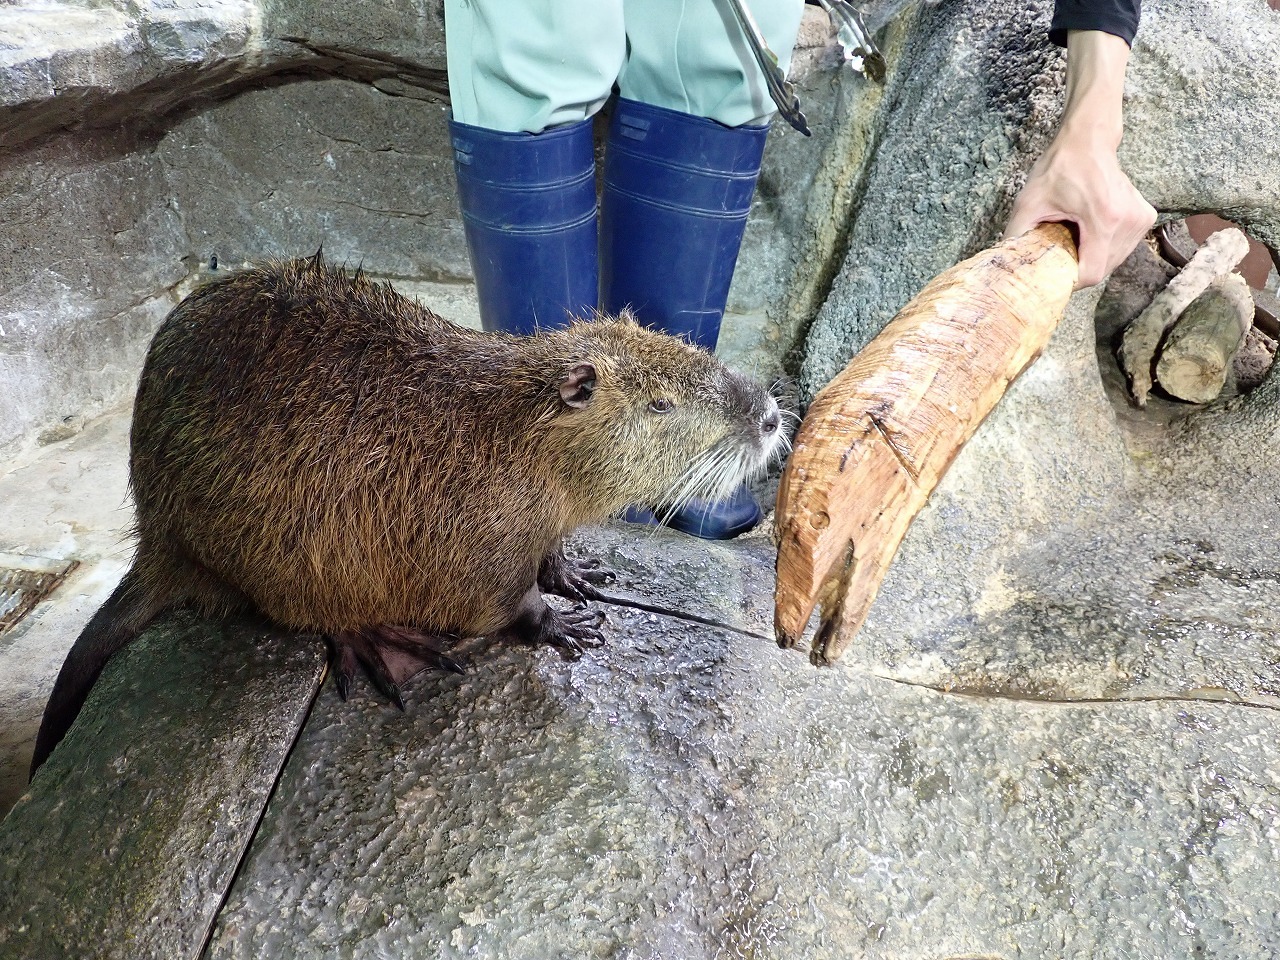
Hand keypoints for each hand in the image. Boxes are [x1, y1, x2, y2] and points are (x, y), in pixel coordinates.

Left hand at [1003, 30, 1155, 288]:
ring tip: (1075, 238)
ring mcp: (1140, 219)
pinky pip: (1122, 248)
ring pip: (1114, 262)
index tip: (1054, 270)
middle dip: (1079, 267)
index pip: (1091, 274)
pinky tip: (1090, 231)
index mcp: (1104, 219)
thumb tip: (1005, 268)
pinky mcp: (1145, 217)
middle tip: (1061, 251)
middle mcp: (1129, 221)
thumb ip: (1016, 237)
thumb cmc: (1059, 169)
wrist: (1088, 141)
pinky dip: (1104, 248)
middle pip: (1103, 270)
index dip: (1069, 279)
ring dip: (1092, 258)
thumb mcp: (1029, 203)